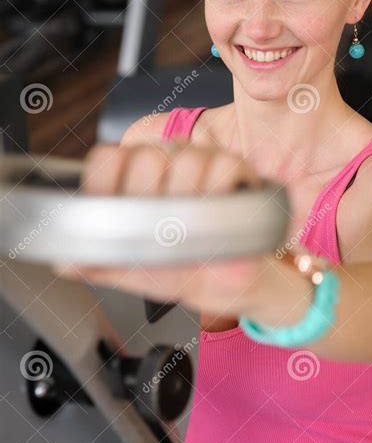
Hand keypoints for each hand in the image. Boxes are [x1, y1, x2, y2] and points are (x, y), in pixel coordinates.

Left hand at [51, 139, 267, 316]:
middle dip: (154, 203)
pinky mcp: (235, 168)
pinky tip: (217, 216)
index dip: (110, 186)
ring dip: (190, 205)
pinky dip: (220, 195)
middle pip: (147, 157)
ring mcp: (197, 160)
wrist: (220, 284)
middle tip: (164, 231)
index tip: (122, 217)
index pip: (106, 158)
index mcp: (130, 177)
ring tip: (193, 229)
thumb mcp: (129, 272)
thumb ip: (94, 263)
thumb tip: (65, 261)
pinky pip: (224, 167)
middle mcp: (162, 160)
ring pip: (187, 162)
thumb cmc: (175, 270)